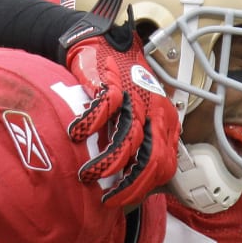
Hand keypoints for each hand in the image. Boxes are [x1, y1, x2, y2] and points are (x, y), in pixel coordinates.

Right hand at [61, 0, 178, 207]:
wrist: (102, 42)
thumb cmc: (116, 84)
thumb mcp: (136, 114)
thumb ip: (137, 142)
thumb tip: (128, 179)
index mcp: (165, 122)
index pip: (166, 164)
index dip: (146, 186)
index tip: (125, 199)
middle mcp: (155, 112)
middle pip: (152, 159)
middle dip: (132, 186)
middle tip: (109, 200)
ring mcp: (135, 99)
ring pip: (129, 143)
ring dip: (107, 165)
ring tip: (87, 177)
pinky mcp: (112, 84)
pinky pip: (104, 112)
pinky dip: (89, 128)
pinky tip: (76, 136)